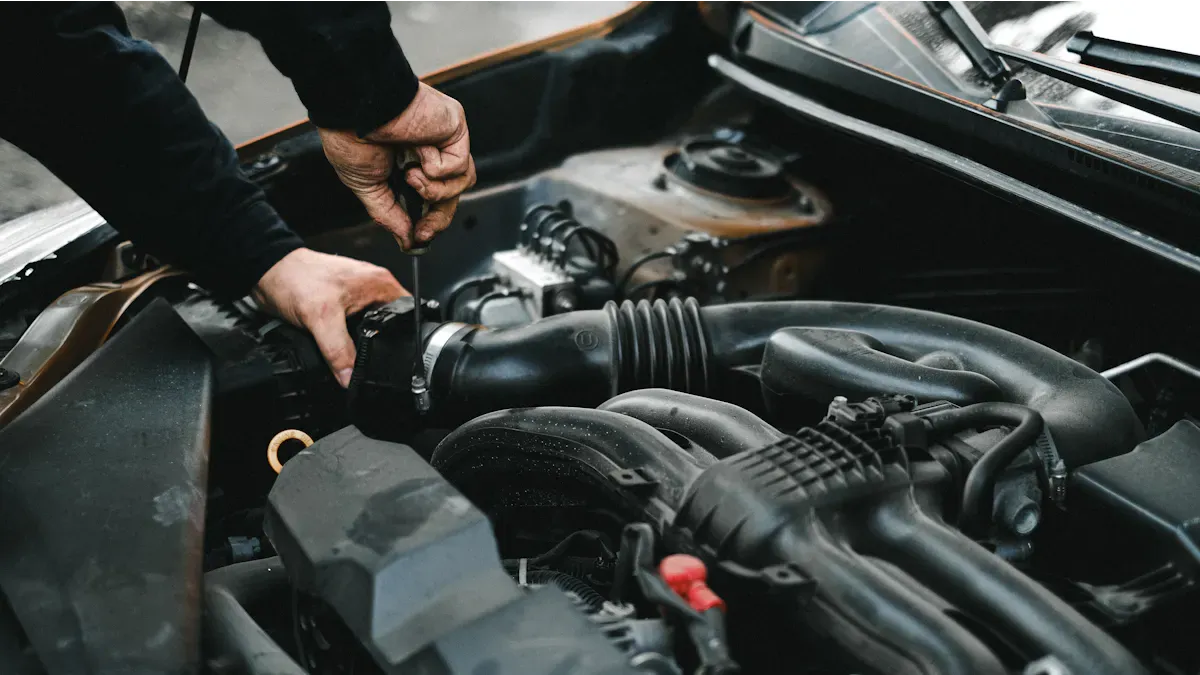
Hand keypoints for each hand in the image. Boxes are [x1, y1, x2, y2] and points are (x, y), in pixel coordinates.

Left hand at [254, 248, 406, 386]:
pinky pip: (355, 329)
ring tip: (359, 359)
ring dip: (365, 343)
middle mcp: (373, 289)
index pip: (408, 314)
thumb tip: (350, 377)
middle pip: (391, 325)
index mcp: (380, 284)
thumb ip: (339, 350)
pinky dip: (350, 341)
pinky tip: (344, 351)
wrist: (267, 273)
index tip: (401, 358)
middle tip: (376, 364)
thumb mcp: (321, 318)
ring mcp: (358, 297)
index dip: (407, 338)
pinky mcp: (342, 306)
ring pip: (372, 328)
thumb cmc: (296, 278)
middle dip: (385, 345)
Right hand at [318, 83, 475, 249]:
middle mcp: (430, 151)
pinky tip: (419, 152)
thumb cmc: (351, 134)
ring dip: (435, 190)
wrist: (353, 107)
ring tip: (411, 176)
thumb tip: (406, 241)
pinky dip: (437, 168)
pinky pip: (459, 165)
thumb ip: (389, 215)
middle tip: (422, 230)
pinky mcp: (455, 128)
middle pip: (452, 195)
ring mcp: (444, 139)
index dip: (430, 222)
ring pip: (461, 183)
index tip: (419, 238)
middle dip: (438, 219)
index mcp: (408, 163)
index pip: (433, 199)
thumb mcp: (367, 186)